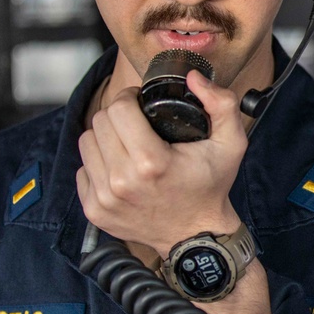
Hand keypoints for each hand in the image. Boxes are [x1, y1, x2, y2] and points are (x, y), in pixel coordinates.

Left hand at [76, 69, 244, 257]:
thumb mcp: (232, 143)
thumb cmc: (211, 187)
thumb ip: (221, 103)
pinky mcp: (94, 211)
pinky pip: (82, 170)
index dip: (129, 97)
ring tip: (127, 142)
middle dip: (117, 115)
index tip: (140, 102)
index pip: (118, 109)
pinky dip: (99, 163)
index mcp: (151, 162)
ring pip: (86, 143)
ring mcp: (104, 199)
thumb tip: (193, 78)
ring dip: (105, 136)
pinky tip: (121, 166)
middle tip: (136, 121)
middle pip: (99, 122)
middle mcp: (122, 182)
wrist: (197, 235)